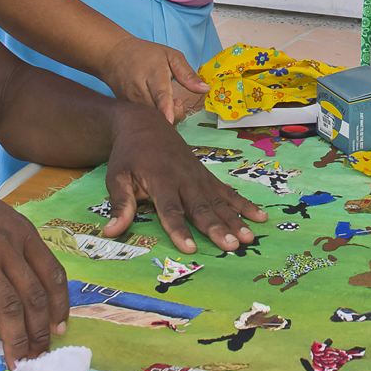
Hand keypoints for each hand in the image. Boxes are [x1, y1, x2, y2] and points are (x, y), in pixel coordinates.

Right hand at [0, 175, 69, 364]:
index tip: (59, 329)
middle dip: (39, 332)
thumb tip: (29, 280)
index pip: (52, 274)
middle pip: (33, 296)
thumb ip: (15, 245)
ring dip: (15, 340)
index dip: (59, 306)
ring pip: (8, 307)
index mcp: (22, 233)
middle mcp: (7, 245)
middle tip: (38, 356)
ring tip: (16, 362)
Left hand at [96, 106, 268, 252]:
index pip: (170, 209)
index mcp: (160, 180)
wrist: (146, 122)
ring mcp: (199, 178)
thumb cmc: (128, 154)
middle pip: (202, 208)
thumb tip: (111, 232)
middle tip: (232, 246)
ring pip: (219, 202)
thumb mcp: (117, 176)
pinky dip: (245, 205)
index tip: (190, 248)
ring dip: (236, 220)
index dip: (179, 229)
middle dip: (217, 228)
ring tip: (249, 237)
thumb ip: (120, 203)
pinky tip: (260, 217)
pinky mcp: (207, 177)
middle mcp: (184, 180)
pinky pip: (228, 192)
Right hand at [101, 36, 208, 123]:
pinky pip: (141, 119)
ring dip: (164, 118)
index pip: (160, 94)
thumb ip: (187, 74)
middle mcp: (139, 89)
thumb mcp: (171, 56)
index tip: (170, 119)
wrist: (114, 55)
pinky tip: (157, 107)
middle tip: (179, 103)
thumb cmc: (147, 54)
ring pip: (149, 118)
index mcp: (154, 74)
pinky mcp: (125, 108)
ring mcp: (130, 100)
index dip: (166, 108)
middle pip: (157, 112)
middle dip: (173, 116)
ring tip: (168, 103)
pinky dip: (153, 117)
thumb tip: (205, 90)